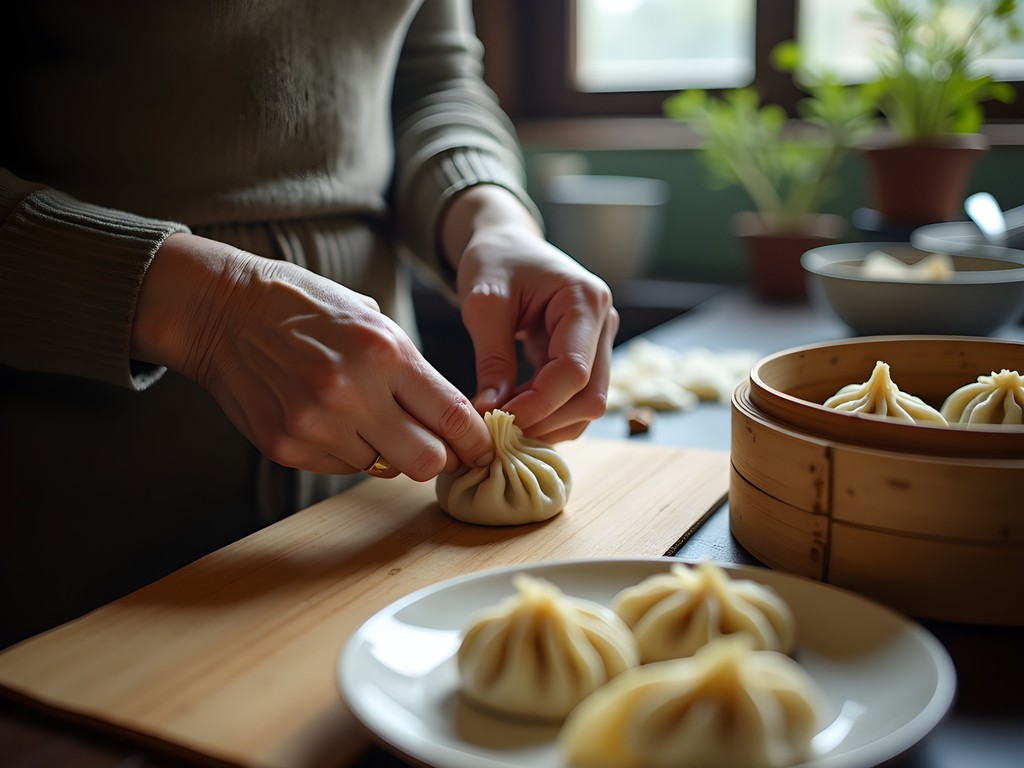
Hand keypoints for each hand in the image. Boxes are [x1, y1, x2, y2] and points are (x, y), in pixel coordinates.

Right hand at [132, 234, 494, 478]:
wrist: (223, 311)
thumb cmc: (306, 308)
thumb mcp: (372, 321)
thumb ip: (411, 371)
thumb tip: (451, 420)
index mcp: (385, 352)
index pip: (453, 417)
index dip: (476, 441)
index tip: (480, 448)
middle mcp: (354, 393)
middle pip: (427, 462)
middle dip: (438, 458)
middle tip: (434, 446)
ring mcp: (317, 425)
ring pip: (382, 469)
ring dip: (384, 451)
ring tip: (362, 415)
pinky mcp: (287, 446)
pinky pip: (341, 468)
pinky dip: (347, 452)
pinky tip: (329, 418)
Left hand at [442, 186, 618, 442]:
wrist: (506, 244)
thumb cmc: (495, 260)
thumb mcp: (483, 303)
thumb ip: (491, 358)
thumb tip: (491, 411)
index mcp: (584, 300)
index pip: (574, 371)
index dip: (539, 404)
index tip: (499, 419)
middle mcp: (604, 322)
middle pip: (591, 396)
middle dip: (546, 420)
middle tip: (500, 429)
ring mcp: (600, 341)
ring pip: (588, 405)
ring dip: (548, 423)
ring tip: (504, 419)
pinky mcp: (587, 356)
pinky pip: (575, 399)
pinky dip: (548, 414)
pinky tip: (515, 410)